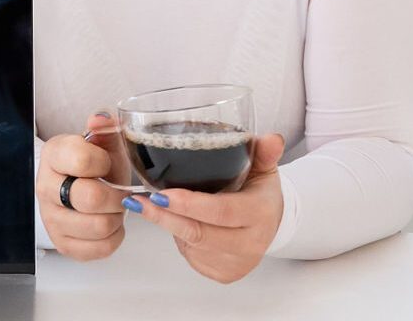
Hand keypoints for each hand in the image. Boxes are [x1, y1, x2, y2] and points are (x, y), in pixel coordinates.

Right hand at [37, 114, 126, 260]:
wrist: (80, 187)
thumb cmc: (95, 164)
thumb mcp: (103, 141)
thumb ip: (105, 127)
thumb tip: (100, 119)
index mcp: (54, 154)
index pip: (81, 160)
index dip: (103, 163)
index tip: (105, 163)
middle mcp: (45, 187)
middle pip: (91, 199)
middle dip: (116, 196)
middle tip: (119, 192)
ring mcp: (51, 218)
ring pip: (99, 226)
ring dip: (117, 217)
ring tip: (114, 208)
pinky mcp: (62, 243)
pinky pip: (100, 249)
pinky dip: (115, 237)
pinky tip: (110, 223)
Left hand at [124, 133, 284, 282]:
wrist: (271, 224)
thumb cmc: (259, 190)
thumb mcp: (262, 166)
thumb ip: (263, 151)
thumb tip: (273, 139)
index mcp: (259, 213)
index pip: (222, 211)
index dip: (190, 205)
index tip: (162, 195)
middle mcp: (251, 243)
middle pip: (201, 233)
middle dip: (166, 217)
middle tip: (140, 201)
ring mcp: (237, 263)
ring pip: (192, 246)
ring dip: (168, 225)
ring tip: (150, 205)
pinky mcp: (224, 274)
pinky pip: (192, 257)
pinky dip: (178, 238)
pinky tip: (174, 221)